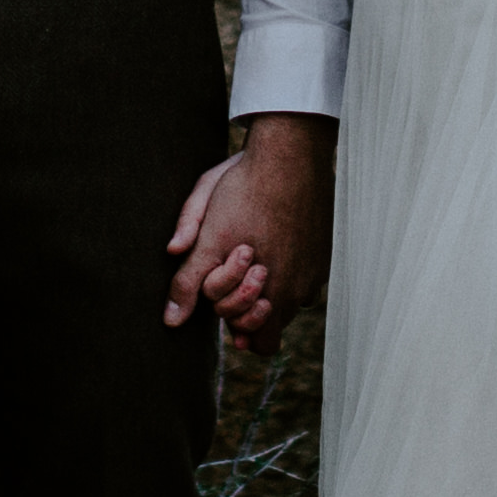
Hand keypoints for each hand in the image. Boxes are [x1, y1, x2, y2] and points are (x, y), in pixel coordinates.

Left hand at [159, 116, 331, 340]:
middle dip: (252, 307)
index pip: (261, 344)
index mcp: (265, 291)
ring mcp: (314, 273)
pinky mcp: (326, 254)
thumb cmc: (242, 188)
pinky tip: (278, 242)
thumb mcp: (207, 231)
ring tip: (257, 253)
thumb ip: (188, 280)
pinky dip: (293, 270)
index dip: (237, 322)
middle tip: (241, 271)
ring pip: (292, 302)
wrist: (289, 153)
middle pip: (275, 325)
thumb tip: (171, 320)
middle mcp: (295, 290)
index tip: (225, 292)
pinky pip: (308, 280)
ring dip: (274, 290)